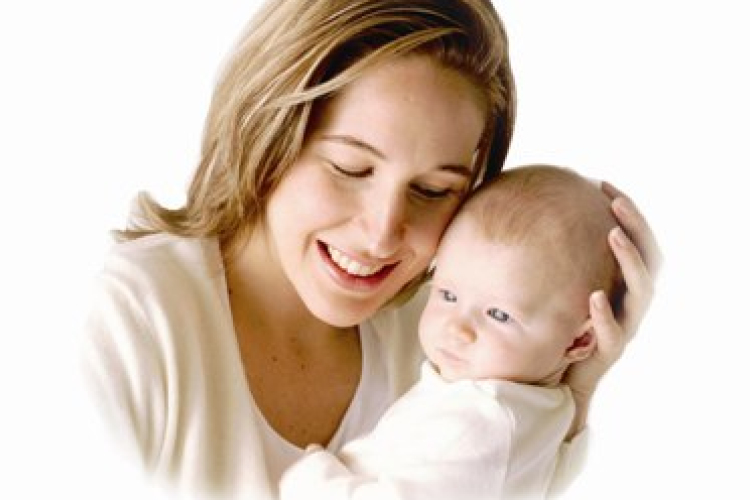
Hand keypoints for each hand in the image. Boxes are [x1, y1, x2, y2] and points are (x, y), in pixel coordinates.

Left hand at [563, 182, 661, 435]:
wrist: (557, 379)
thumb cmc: (558, 327)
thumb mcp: (559, 287)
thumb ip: (553, 260)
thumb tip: (520, 216)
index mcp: (621, 285)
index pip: (636, 243)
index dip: (628, 214)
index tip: (605, 185)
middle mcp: (629, 304)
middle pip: (650, 260)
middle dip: (636, 227)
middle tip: (616, 201)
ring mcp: (624, 327)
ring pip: (642, 293)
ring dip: (629, 261)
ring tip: (612, 235)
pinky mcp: (609, 352)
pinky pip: (615, 333)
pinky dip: (605, 314)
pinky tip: (593, 297)